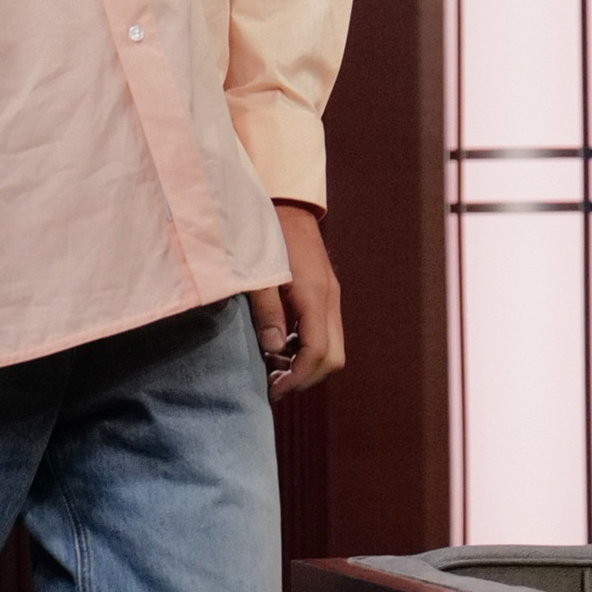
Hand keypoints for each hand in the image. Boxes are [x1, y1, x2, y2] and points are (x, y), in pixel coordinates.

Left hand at [249, 203, 344, 396]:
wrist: (284, 202)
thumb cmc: (264, 236)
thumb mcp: (257, 274)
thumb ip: (266, 312)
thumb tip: (272, 350)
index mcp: (315, 296)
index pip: (318, 353)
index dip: (298, 378)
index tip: (274, 390)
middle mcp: (329, 299)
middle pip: (333, 357)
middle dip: (306, 377)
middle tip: (273, 384)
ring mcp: (330, 296)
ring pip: (332, 347)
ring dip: (306, 364)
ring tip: (273, 368)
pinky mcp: (324, 293)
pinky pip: (325, 332)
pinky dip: (306, 348)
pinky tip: (279, 346)